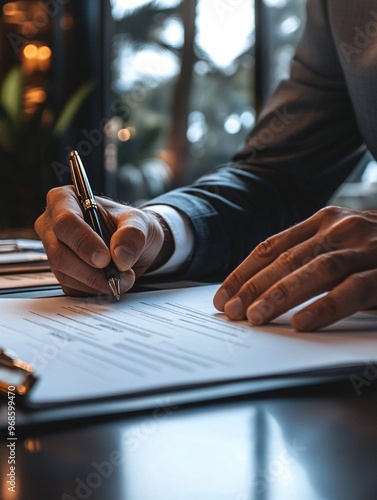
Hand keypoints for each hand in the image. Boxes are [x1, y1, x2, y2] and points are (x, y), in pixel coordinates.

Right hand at [35, 186, 172, 296]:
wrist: (134, 245)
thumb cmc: (130, 225)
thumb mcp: (139, 222)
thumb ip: (133, 234)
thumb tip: (120, 256)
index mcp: (65, 200)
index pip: (65, 222)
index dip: (84, 242)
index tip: (105, 258)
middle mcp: (53, 225)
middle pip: (59, 252)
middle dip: (90, 270)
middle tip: (117, 275)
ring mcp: (54, 250)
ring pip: (65, 273)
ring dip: (96, 282)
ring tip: (122, 278)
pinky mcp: (62, 272)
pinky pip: (72, 287)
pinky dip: (94, 289)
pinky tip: (110, 282)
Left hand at [214, 206, 376, 330]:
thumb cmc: (375, 247)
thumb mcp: (340, 242)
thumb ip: (309, 254)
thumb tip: (263, 286)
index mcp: (323, 220)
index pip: (272, 246)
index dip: (244, 271)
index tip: (223, 294)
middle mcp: (340, 228)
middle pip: (287, 259)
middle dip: (254, 286)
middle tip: (230, 310)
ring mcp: (365, 247)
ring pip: (315, 270)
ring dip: (280, 295)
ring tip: (255, 317)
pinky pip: (354, 290)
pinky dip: (326, 307)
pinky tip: (303, 323)